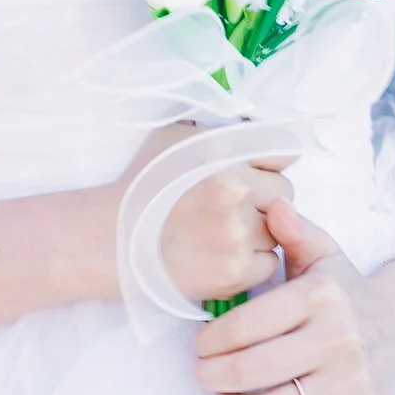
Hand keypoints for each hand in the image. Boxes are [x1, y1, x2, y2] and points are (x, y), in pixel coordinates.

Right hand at [115, 121, 294, 304]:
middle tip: (235, 205)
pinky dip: (252, 260)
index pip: (284, 150)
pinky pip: (269, 262)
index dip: (271, 161)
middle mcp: (235, 190)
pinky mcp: (235, 271)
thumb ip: (222, 129)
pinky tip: (223, 254)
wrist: (110, 239)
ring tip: (225, 231)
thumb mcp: (176, 135)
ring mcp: (237, 233)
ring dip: (260, 230)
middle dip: (264, 197)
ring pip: (279, 229)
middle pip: (284, 192)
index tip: (258, 170)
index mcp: (224, 151)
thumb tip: (256, 124)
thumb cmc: (142, 183)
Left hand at [192, 196, 394, 394]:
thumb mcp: (323, 254)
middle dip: (212, 376)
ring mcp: (351, 382)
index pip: (246, 326)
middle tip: (202, 374)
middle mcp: (339, 339)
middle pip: (252, 371)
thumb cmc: (346, 291)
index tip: (199, 346)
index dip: (210, 341)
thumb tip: (272, 205)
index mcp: (322, 296)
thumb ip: (294, 231)